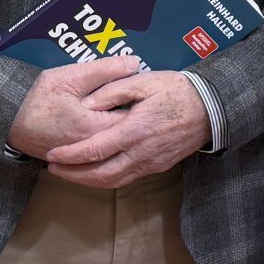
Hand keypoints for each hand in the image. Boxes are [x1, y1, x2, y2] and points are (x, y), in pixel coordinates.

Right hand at [6, 55, 138, 159]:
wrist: (7, 118)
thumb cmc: (37, 96)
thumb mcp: (71, 76)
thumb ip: (105, 70)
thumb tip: (135, 63)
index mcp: (96, 127)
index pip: (134, 119)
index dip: (146, 107)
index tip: (155, 96)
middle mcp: (93, 149)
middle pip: (128, 138)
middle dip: (140, 125)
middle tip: (151, 110)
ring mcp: (83, 159)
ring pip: (116, 152)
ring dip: (127, 140)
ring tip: (137, 126)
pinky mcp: (75, 162)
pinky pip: (102, 160)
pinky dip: (113, 151)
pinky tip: (120, 142)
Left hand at [43, 69, 209, 189]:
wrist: (211, 108)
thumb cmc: (177, 90)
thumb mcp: (143, 82)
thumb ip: (112, 92)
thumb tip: (86, 104)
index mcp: (134, 131)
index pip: (94, 150)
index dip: (70, 156)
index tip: (52, 156)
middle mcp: (141, 154)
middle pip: (100, 174)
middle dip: (73, 175)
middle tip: (53, 169)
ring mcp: (150, 164)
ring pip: (114, 181)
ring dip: (89, 181)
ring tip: (70, 174)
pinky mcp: (158, 167)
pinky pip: (127, 178)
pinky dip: (107, 179)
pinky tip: (96, 172)